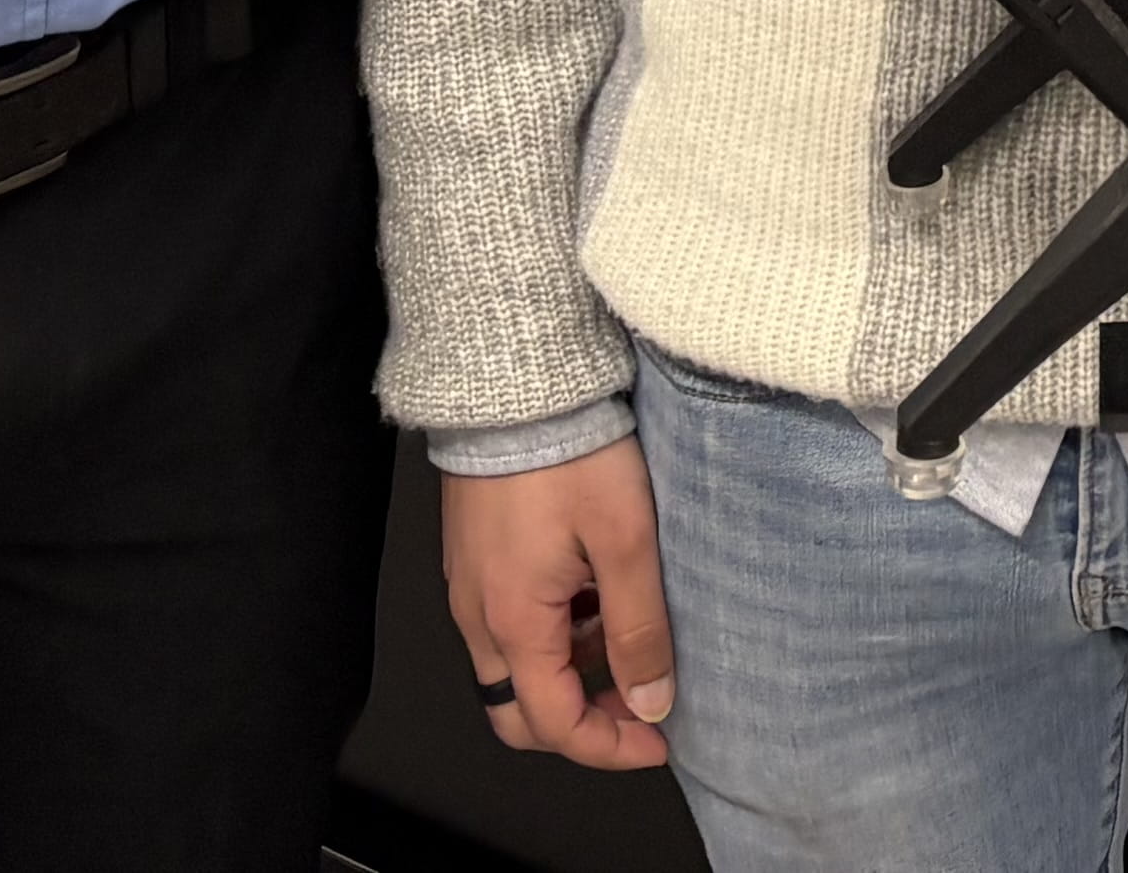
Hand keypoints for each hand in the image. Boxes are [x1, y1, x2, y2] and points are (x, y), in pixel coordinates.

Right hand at [443, 437, 677, 770]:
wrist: (516, 380)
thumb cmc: (567, 450)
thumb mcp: (625, 541)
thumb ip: (638, 630)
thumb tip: (650, 700)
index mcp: (513, 622)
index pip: (552, 726)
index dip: (608, 747)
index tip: (656, 739)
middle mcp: (478, 614)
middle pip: (518, 711)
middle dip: (580, 723)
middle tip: (637, 703)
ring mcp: (470, 584)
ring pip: (514, 667)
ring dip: (570, 671)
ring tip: (627, 630)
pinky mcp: (474, 555)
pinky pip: (507, 622)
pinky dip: (553, 631)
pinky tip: (595, 591)